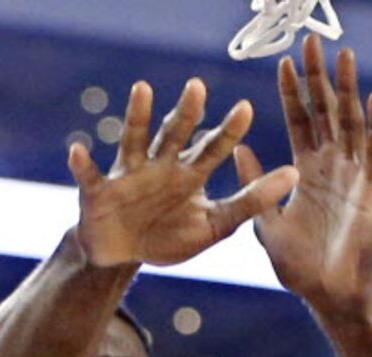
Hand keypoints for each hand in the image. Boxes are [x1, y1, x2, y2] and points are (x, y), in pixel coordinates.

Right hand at [71, 80, 296, 269]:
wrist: (122, 254)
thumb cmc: (167, 236)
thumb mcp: (215, 225)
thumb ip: (251, 202)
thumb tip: (294, 174)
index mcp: (189, 173)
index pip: (213, 147)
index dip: (228, 130)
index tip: (247, 109)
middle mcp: (161, 164)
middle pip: (176, 133)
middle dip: (186, 113)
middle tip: (199, 87)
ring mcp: (129, 173)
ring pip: (135, 140)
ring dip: (138, 116)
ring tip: (143, 90)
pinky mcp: (98, 189)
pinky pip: (89, 174)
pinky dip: (82, 164)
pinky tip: (77, 150)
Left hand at [238, 40, 371, 314]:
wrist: (329, 296)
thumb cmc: (300, 268)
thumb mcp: (267, 226)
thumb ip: (256, 188)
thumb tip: (237, 149)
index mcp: (306, 172)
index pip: (300, 121)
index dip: (293, 93)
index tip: (284, 62)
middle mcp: (332, 167)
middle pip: (326, 112)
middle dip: (319, 78)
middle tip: (312, 42)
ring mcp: (354, 175)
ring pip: (352, 123)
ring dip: (349, 90)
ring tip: (345, 57)